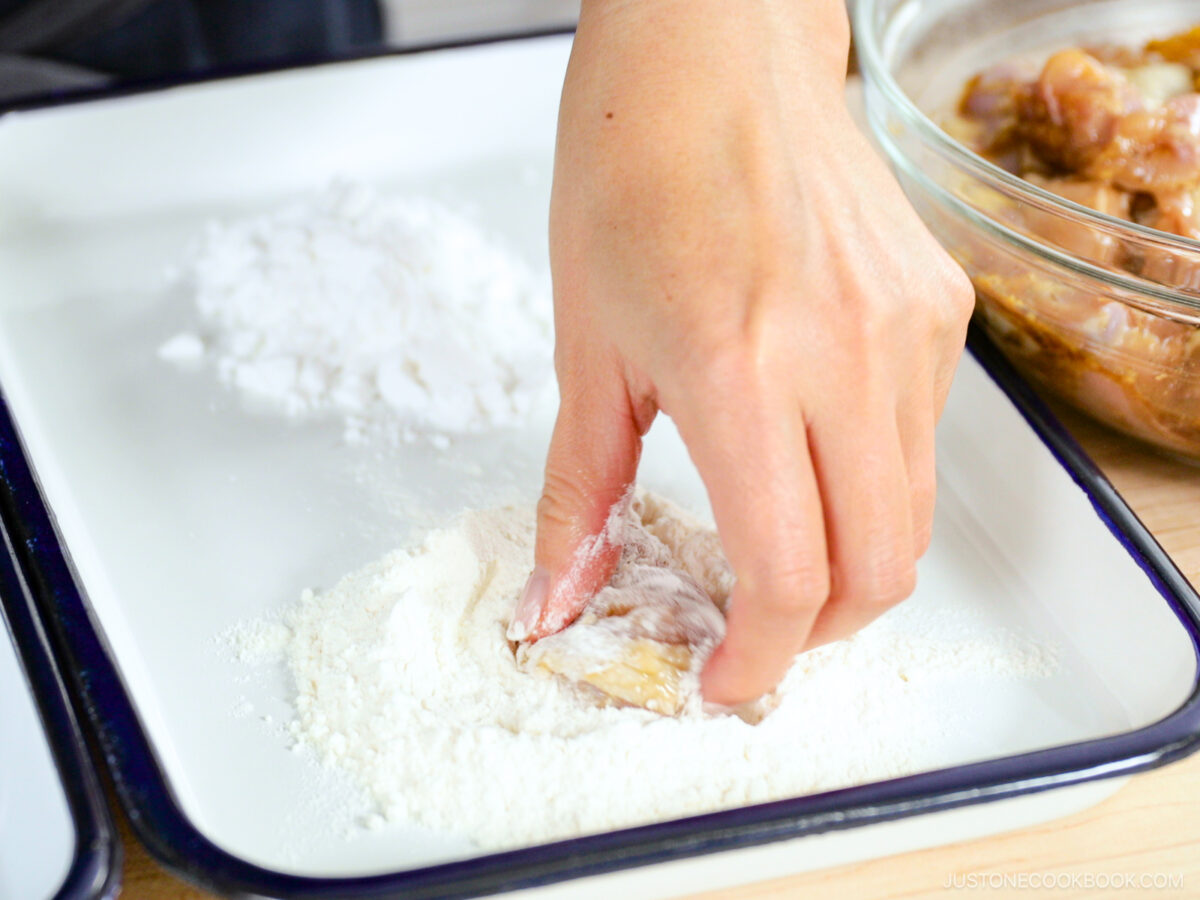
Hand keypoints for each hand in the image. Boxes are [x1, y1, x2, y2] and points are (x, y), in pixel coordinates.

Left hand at [509, 0, 974, 705]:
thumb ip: (579, 488)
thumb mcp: (584, 345)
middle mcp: (843, 356)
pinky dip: (872, 485)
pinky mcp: (938, 308)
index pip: (785, 576)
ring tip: (781, 545)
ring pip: (912, 516)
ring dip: (850, 565)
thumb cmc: (631, 169)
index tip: (726, 678)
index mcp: (737, 370)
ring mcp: (905, 331)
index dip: (757, 658)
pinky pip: (922, 441)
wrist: (712, 53)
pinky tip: (812, 449)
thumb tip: (561, 592)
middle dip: (814, 633)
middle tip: (753, 630)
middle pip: (879, 572)